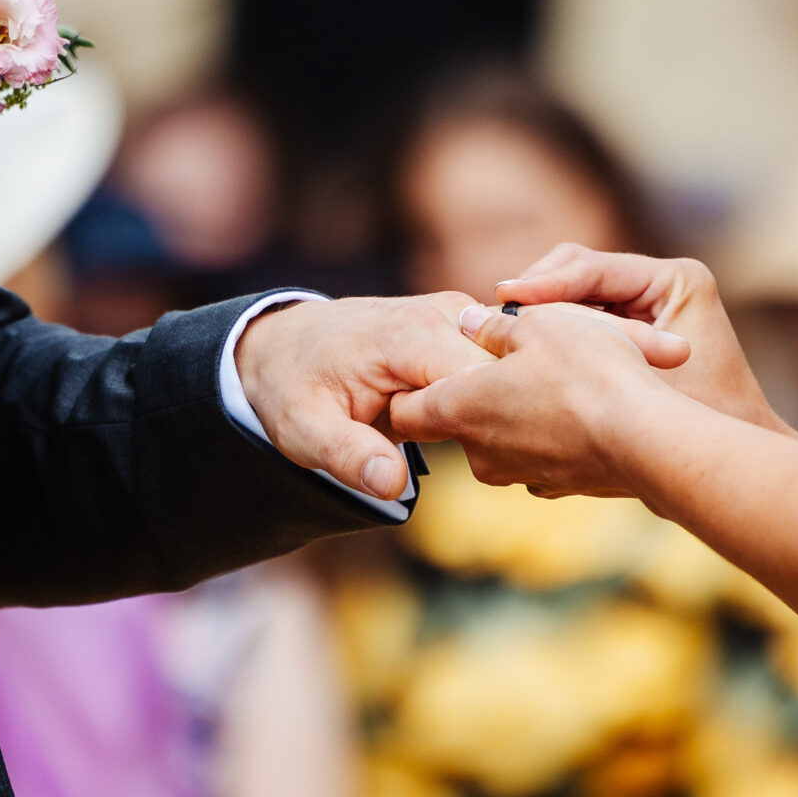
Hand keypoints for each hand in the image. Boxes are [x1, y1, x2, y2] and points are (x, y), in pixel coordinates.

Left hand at [233, 294, 492, 499]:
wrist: (286, 344)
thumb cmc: (294, 388)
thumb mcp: (304, 430)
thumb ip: (348, 456)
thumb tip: (392, 484)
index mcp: (414, 336)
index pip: (487, 386)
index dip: (482, 429)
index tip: (457, 452)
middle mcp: (448, 312)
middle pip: (508, 376)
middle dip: (495, 420)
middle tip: (450, 446)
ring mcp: (461, 312)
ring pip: (511, 370)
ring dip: (496, 408)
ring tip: (449, 431)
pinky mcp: (466, 322)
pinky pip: (500, 363)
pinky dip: (491, 394)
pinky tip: (460, 415)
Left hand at [385, 301, 691, 498]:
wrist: (649, 440)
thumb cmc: (587, 372)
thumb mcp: (538, 325)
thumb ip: (492, 327)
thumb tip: (470, 324)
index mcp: (457, 409)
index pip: (404, 411)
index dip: (412, 386)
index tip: (436, 363)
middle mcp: (479, 453)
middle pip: (458, 421)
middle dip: (477, 391)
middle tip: (517, 356)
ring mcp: (518, 474)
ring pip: (502, 436)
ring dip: (520, 409)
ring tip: (563, 377)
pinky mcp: (557, 486)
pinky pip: (540, 451)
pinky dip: (552, 432)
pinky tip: (585, 408)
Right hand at [498, 247, 784, 431]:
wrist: (729, 469)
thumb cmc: (698, 426)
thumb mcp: (634, 381)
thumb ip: (576, 345)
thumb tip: (499, 317)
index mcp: (675, 280)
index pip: (591, 266)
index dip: (543, 283)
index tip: (502, 296)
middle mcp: (660, 288)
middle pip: (576, 278)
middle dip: (532, 302)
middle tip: (486, 321)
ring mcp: (644, 312)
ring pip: (571, 308)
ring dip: (535, 327)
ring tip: (494, 345)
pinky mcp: (631, 340)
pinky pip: (579, 334)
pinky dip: (550, 349)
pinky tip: (516, 369)